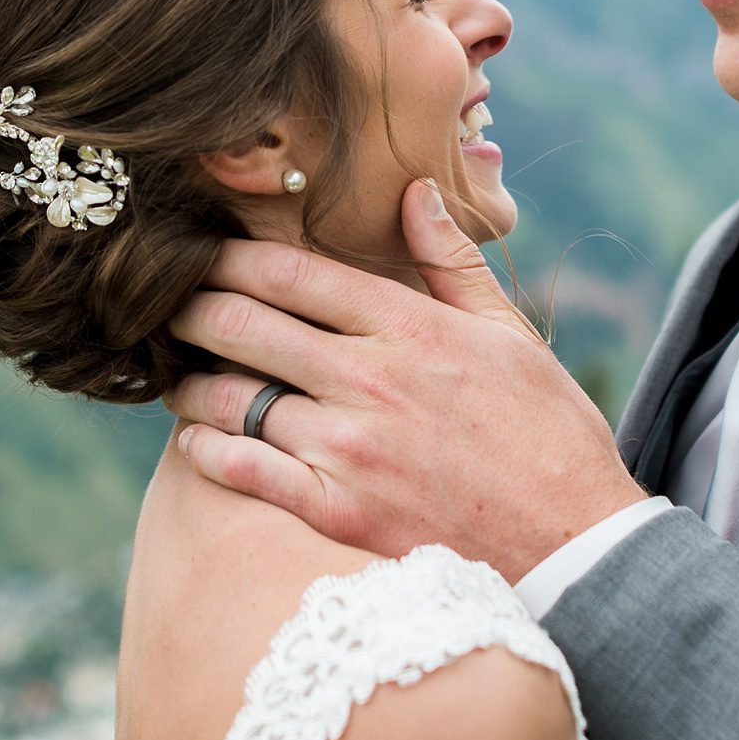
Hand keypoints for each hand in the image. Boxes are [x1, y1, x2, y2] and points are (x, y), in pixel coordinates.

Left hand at [165, 180, 644, 582]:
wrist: (575, 548)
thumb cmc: (547, 433)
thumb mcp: (509, 333)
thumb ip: (449, 262)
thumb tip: (413, 192)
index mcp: (407, 327)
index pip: (292, 274)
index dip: (231, 256)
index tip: (199, 248)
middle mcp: (368, 380)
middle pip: (247, 326)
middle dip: (192, 307)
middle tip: (163, 302)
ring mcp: (349, 450)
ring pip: (235, 399)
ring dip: (190, 381)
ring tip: (172, 372)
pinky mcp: (339, 513)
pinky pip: (246, 472)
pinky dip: (208, 449)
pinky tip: (194, 438)